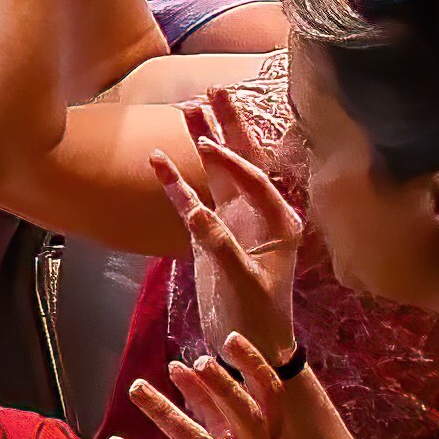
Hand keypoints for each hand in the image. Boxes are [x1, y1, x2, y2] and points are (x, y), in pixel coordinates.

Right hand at [155, 76, 313, 358]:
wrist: (249, 348)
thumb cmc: (258, 319)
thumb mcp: (245, 284)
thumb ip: (222, 247)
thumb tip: (197, 212)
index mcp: (281, 223)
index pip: (256, 180)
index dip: (233, 161)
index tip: (206, 143)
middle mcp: (260, 216)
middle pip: (242, 161)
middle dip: (229, 126)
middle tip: (213, 90)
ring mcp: (233, 223)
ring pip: (216, 174)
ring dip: (203, 142)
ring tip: (187, 107)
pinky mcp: (210, 236)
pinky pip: (191, 201)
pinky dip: (175, 183)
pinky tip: (158, 160)